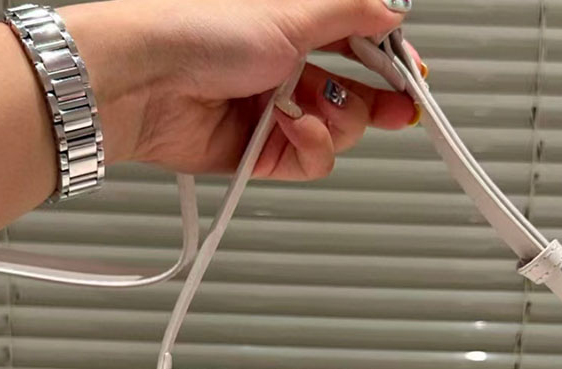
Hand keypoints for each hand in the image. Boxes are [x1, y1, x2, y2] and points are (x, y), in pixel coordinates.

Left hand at [60, 0, 421, 180]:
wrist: (147, 83)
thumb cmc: (197, 32)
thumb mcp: (290, 11)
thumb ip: (350, 13)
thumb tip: (394, 9)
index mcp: (295, 27)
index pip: (359, 46)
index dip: (391, 63)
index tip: (414, 75)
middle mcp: (288, 70)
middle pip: (356, 96)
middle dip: (379, 102)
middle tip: (401, 108)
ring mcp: (278, 114)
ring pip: (339, 134)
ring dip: (333, 122)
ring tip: (304, 105)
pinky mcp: (266, 155)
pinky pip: (313, 160)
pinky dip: (309, 145)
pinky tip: (288, 127)